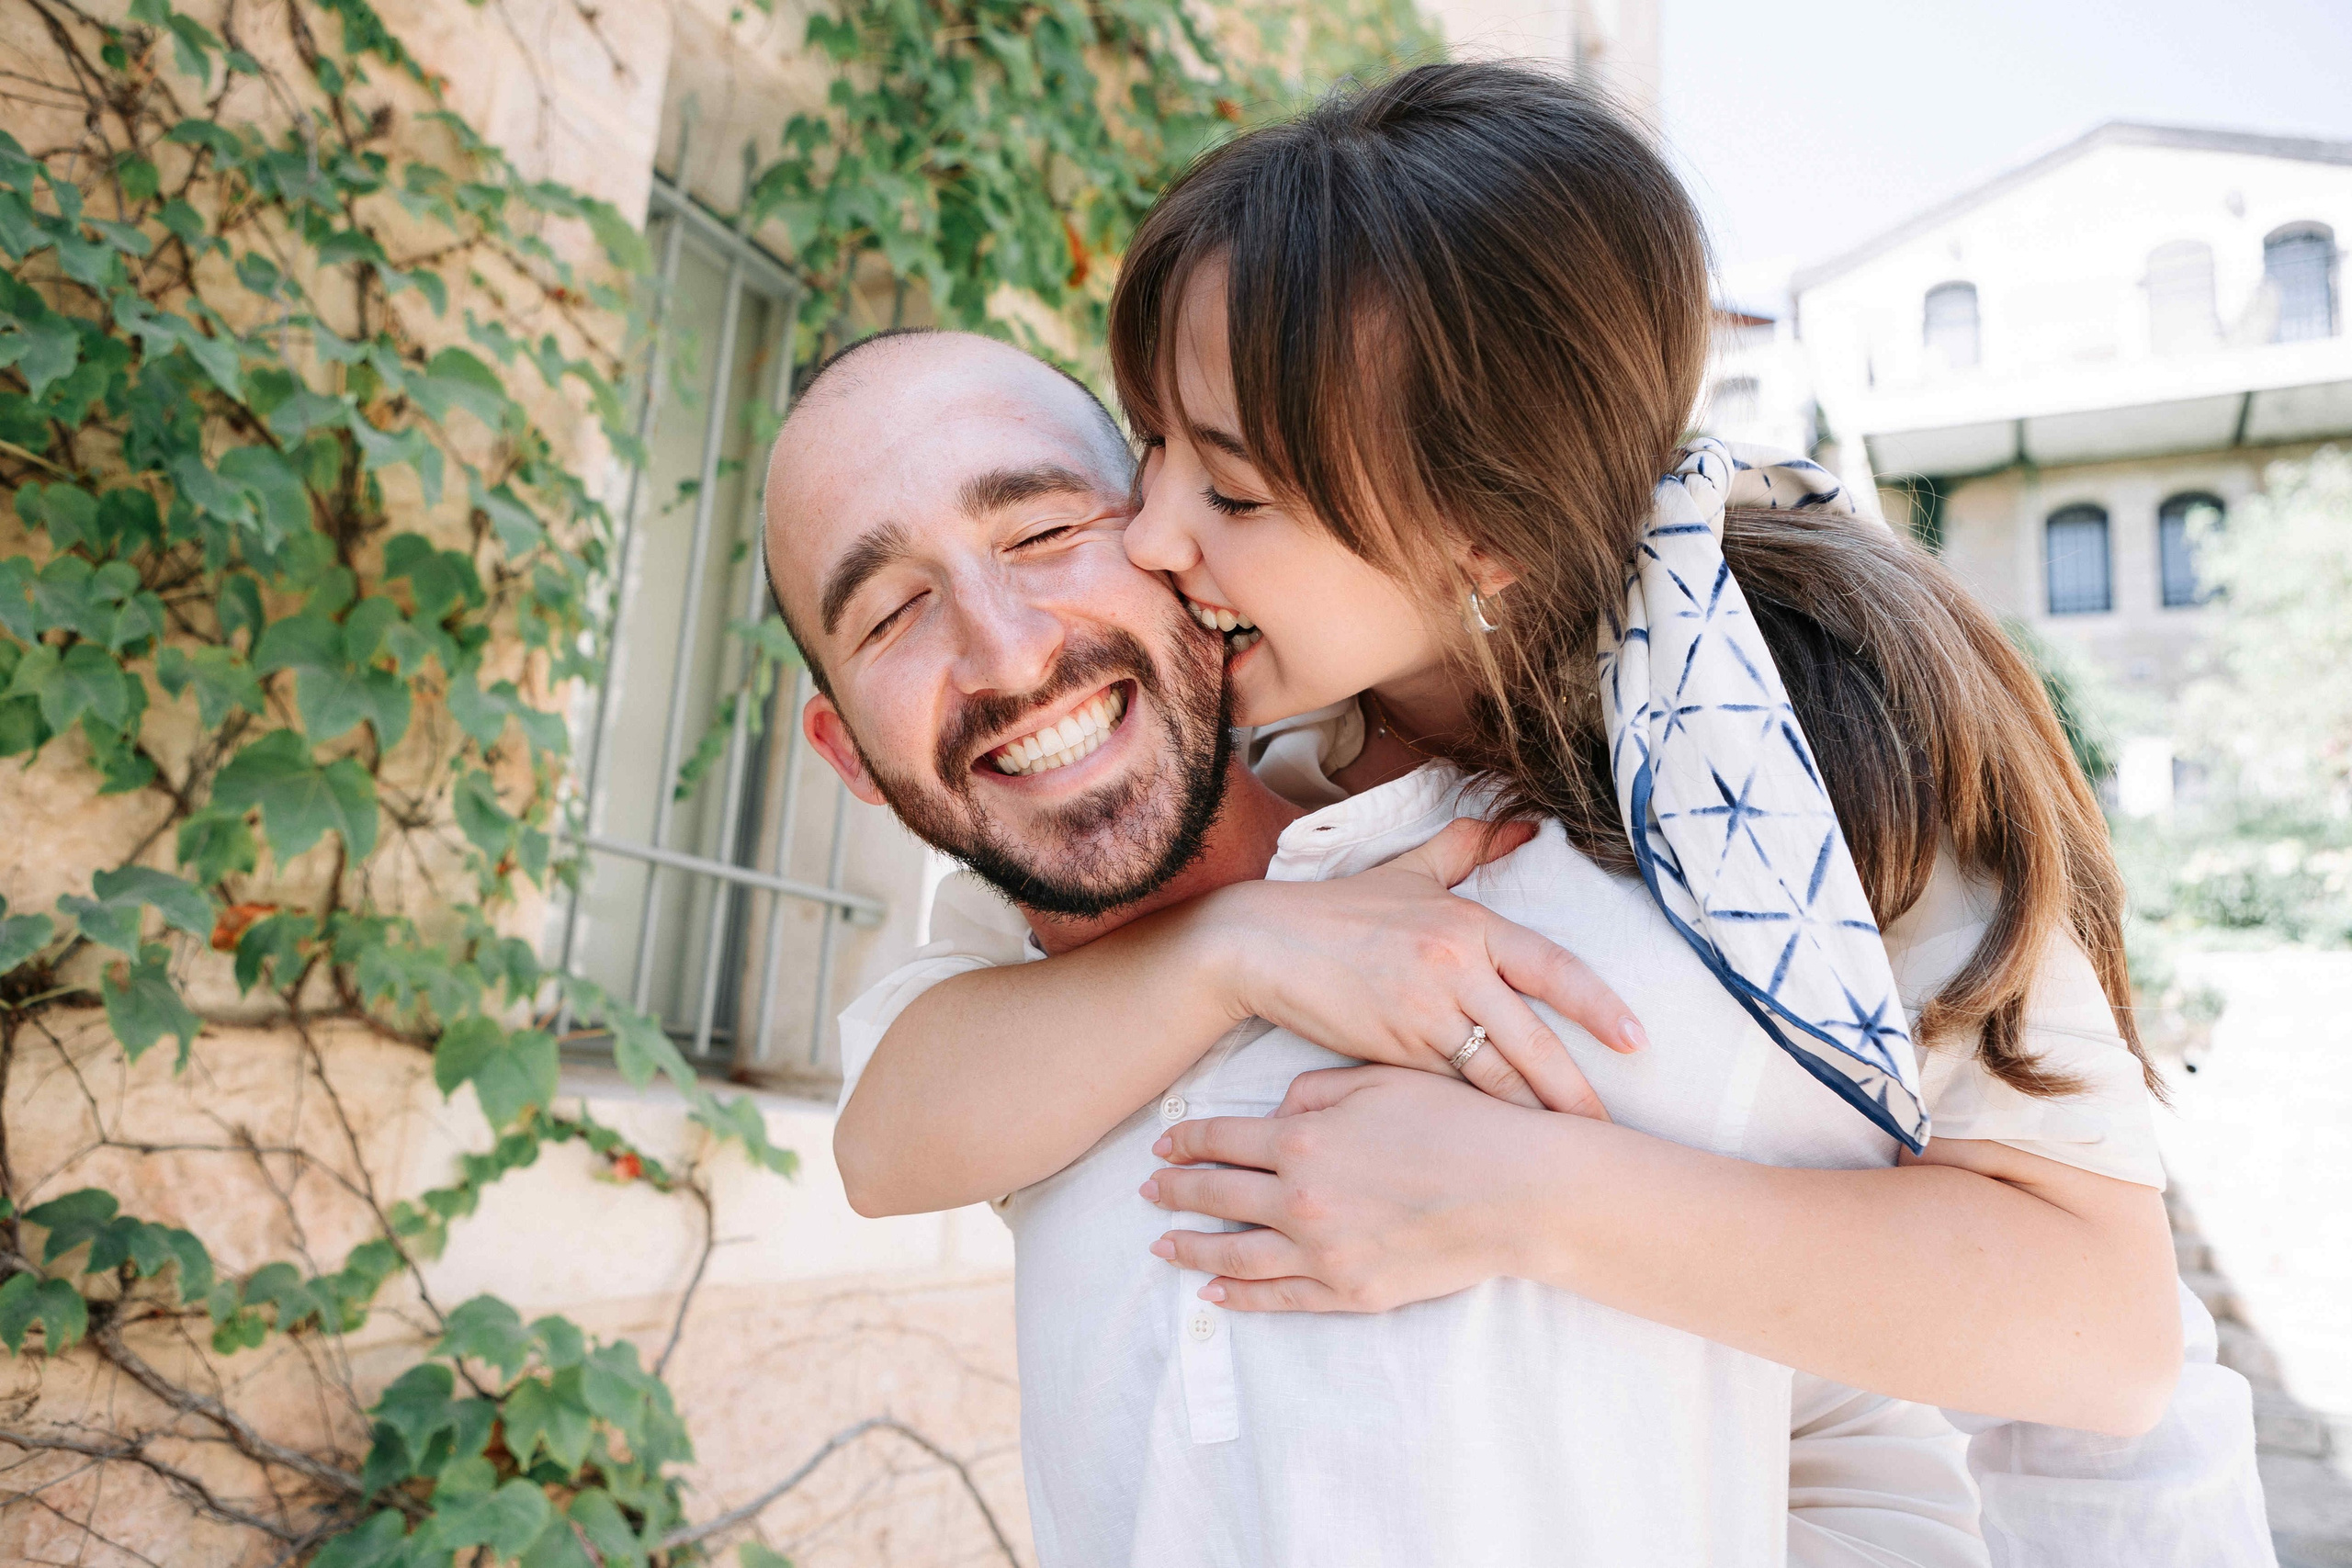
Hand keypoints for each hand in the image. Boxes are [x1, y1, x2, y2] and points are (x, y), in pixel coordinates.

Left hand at [1140, 1065, 1564, 1311]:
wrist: (1517, 1192)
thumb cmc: (1458, 1124)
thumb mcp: (1383, 1081)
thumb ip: (1317, 1093)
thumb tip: (1277, 1114)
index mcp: (1302, 1140)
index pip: (1223, 1139)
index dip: (1187, 1140)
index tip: (1162, 1142)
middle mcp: (1300, 1199)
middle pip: (1218, 1196)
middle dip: (1176, 1191)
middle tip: (1148, 1189)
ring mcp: (1323, 1253)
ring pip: (1235, 1254)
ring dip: (1191, 1247)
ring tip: (1161, 1244)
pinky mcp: (1351, 1293)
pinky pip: (1279, 1297)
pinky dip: (1240, 1295)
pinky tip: (1213, 1291)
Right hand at [1201, 818, 1641, 1116]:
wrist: (1263, 944)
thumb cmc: (1339, 911)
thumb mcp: (1409, 873)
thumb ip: (1469, 847)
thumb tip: (1526, 826)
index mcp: (1470, 924)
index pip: (1553, 968)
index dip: (1598, 1007)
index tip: (1636, 1041)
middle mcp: (1455, 968)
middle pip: (1531, 1041)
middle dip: (1574, 1090)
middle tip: (1608, 1128)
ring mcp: (1423, 1014)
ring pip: (1493, 1075)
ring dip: (1532, 1114)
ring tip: (1564, 1148)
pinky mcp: (1392, 1052)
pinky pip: (1446, 1090)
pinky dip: (1474, 1117)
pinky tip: (1498, 1142)